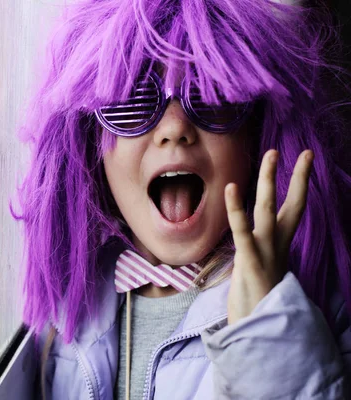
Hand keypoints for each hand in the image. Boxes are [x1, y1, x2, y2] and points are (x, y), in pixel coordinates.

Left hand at [225, 149, 313, 325]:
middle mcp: (277, 246)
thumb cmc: (257, 301)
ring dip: (269, 182)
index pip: (293, 209)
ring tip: (271, 154)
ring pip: (268, 211)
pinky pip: (243, 232)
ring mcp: (266, 253)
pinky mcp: (252, 263)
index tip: (306, 158)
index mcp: (279, 246)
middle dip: (295, 177)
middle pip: (290, 205)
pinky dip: (235, 210)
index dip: (299, 183)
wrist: (259, 333)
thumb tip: (253, 239)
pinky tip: (229, 188)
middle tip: (301, 151)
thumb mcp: (260, 270)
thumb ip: (259, 251)